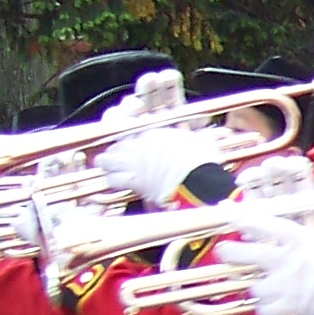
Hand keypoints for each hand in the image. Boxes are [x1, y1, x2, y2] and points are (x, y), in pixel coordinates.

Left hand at [102, 126, 216, 207]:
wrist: (197, 180)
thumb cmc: (202, 162)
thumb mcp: (203, 143)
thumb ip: (200, 139)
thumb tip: (209, 137)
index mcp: (158, 133)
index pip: (136, 134)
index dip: (133, 141)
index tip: (135, 145)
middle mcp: (142, 145)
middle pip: (118, 145)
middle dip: (114, 150)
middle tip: (112, 154)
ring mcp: (135, 162)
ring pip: (109, 159)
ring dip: (107, 163)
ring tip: (104, 165)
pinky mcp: (132, 180)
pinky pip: (113, 179)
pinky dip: (112, 180)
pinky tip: (112, 181)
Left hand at [222, 213, 313, 314]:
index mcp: (297, 239)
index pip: (261, 223)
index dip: (240, 217)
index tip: (227, 213)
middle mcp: (281, 260)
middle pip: (242, 255)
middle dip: (228, 253)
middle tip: (223, 252)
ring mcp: (280, 286)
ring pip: (252, 288)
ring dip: (255, 287)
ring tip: (261, 287)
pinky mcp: (285, 309)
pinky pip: (264, 311)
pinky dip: (266, 311)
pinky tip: (271, 309)